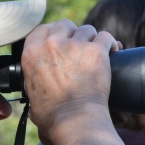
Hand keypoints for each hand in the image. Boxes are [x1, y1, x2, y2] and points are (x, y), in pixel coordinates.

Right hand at [21, 19, 134, 144]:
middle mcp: (51, 45)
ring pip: (86, 29)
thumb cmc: (52, 117)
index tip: (61, 38)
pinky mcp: (96, 51)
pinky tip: (114, 50)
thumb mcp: (31, 97)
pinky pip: (106, 37)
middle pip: (64, 24)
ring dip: (92, 38)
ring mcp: (75, 46)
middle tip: (79, 45)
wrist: (74, 121)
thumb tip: (34, 89)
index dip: (53, 32)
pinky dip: (111, 43)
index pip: (41, 30)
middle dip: (73, 32)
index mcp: (31, 54)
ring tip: (98, 50)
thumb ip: (32, 84)